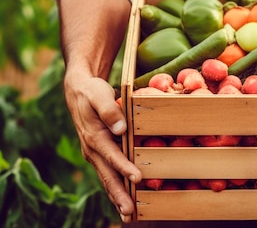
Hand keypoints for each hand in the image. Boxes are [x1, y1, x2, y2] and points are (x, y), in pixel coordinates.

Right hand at [59, 0, 138, 222]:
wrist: (78, 85)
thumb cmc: (90, 86)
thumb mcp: (97, 91)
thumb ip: (108, 108)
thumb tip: (120, 129)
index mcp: (92, 133)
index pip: (110, 153)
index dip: (123, 166)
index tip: (137, 178)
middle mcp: (92, 146)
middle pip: (106, 173)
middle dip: (119, 193)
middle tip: (131, 212)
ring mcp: (94, 150)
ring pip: (106, 176)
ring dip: (117, 194)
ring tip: (129, 213)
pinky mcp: (99, 149)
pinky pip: (107, 171)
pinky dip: (115, 184)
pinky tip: (126, 196)